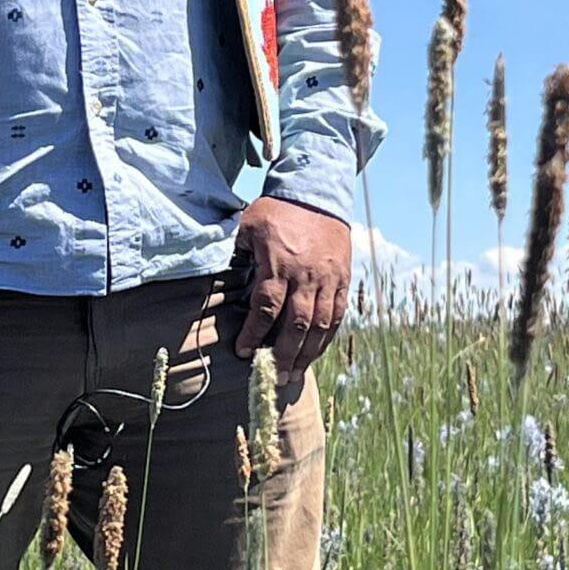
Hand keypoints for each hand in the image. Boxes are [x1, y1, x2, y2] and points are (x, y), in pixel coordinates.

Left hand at [231, 197, 351, 375]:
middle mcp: (306, 276)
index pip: (267, 307)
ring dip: (307, 354)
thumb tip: (225, 278)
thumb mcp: (248, 225)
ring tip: (294, 374)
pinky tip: (315, 353)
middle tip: (274, 377)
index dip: (255, 333)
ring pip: (320, 325)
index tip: (245, 352)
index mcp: (278, 263)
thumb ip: (237, 254)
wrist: (318, 192)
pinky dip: (326, 338)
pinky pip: (337, 315)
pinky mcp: (342, 279)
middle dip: (284, 355)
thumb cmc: (277, 210)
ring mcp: (327, 279)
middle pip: (296, 325)